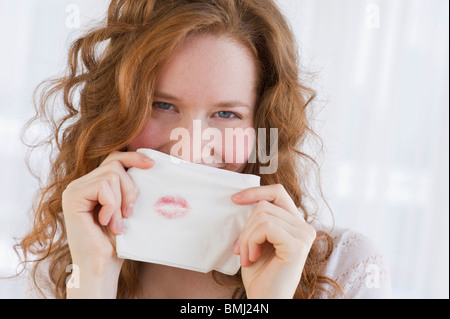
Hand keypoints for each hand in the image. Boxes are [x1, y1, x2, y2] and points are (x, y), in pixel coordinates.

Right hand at [62, 151, 153, 296]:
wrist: (102, 265)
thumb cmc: (116, 241)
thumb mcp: (127, 207)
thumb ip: (128, 187)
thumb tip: (149, 164)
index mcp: (93, 184)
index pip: (114, 158)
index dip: (133, 157)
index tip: (152, 164)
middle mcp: (81, 183)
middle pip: (115, 164)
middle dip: (129, 189)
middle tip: (129, 214)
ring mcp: (74, 189)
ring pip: (111, 175)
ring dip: (120, 202)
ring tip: (116, 223)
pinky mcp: (72, 196)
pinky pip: (103, 187)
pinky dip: (111, 206)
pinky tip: (105, 222)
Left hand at [231, 184, 315, 298]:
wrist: (265, 300)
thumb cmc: (260, 273)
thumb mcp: (257, 239)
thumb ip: (259, 219)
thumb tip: (243, 197)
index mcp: (296, 224)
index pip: (278, 193)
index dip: (255, 191)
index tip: (235, 199)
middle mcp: (304, 228)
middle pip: (265, 205)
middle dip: (246, 227)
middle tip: (240, 250)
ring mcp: (303, 236)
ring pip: (262, 216)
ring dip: (246, 238)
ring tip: (246, 256)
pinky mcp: (296, 246)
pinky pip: (265, 227)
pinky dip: (251, 242)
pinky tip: (252, 258)